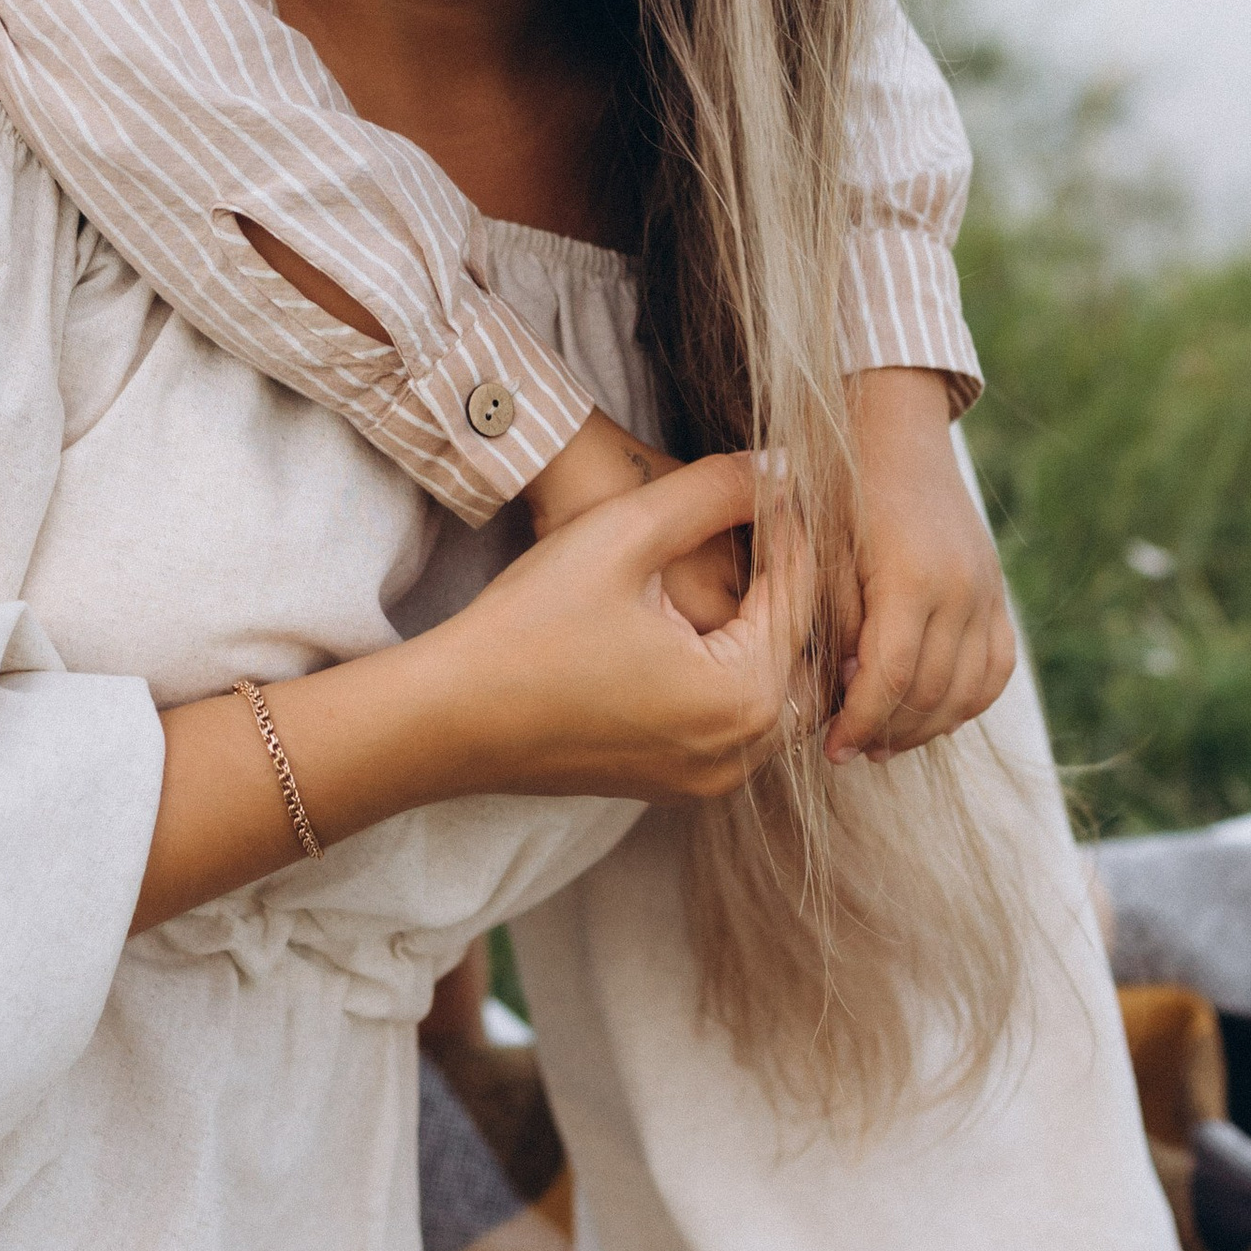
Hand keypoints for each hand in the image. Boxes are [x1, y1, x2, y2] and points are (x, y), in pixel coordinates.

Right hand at [442, 451, 808, 804]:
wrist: (449, 714)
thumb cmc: (530, 623)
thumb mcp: (624, 535)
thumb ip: (714, 494)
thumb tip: (783, 466)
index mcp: (743, 697)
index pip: (798, 593)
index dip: (789, 525)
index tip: (776, 477)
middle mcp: (741, 753)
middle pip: (801, 648)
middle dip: (789, 581)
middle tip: (766, 516)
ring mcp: (709, 779)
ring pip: (776, 687)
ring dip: (767, 626)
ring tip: (741, 560)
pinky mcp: (676, 784)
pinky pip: (737, 719)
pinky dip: (738, 667)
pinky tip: (706, 619)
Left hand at [826, 370, 1015, 759]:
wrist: (892, 429)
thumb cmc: (838, 487)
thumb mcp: (819, 551)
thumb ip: (834, 624)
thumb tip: (844, 693)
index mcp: (912, 577)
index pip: (892, 678)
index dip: (860, 722)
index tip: (831, 749)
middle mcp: (962, 588)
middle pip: (933, 692)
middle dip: (888, 732)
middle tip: (848, 751)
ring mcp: (987, 589)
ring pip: (970, 688)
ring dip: (928, 726)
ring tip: (884, 742)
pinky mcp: (996, 588)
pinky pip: (997, 664)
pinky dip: (968, 699)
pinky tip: (931, 712)